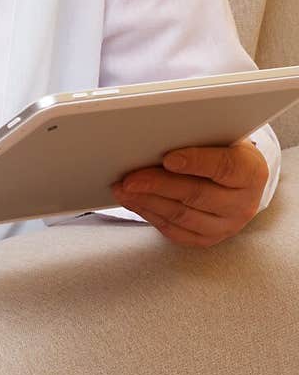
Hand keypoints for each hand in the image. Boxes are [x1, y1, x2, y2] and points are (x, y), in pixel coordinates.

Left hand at [110, 138, 269, 246]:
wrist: (237, 180)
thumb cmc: (223, 150)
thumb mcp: (220, 137)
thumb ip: (198, 136)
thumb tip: (158, 134)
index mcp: (251, 172)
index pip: (224, 167)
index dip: (195, 162)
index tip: (168, 158)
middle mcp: (244, 203)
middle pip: (197, 195)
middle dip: (158, 185)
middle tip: (130, 178)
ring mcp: (227, 226)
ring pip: (182, 216)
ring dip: (147, 202)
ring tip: (123, 189)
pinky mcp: (208, 239)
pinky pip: (175, 232)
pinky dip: (150, 215)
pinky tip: (134, 202)